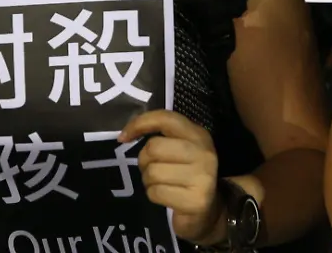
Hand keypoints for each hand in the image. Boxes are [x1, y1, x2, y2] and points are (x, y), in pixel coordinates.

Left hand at [121, 110, 225, 245]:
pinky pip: (156, 192)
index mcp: (198, 135)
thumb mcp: (179, 150)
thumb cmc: (186, 176)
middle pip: (154, 147)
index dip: (140, 124)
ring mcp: (202, 177)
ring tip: (161, 184)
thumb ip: (161, 137)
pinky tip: (166, 197)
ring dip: (149, 180)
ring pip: (152, 172)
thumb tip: (125, 135)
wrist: (208, 212)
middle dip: (144, 161)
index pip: (165, 118)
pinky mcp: (195, 201)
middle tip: (152, 169)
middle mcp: (204, 153)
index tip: (123, 137)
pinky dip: (154, 195)